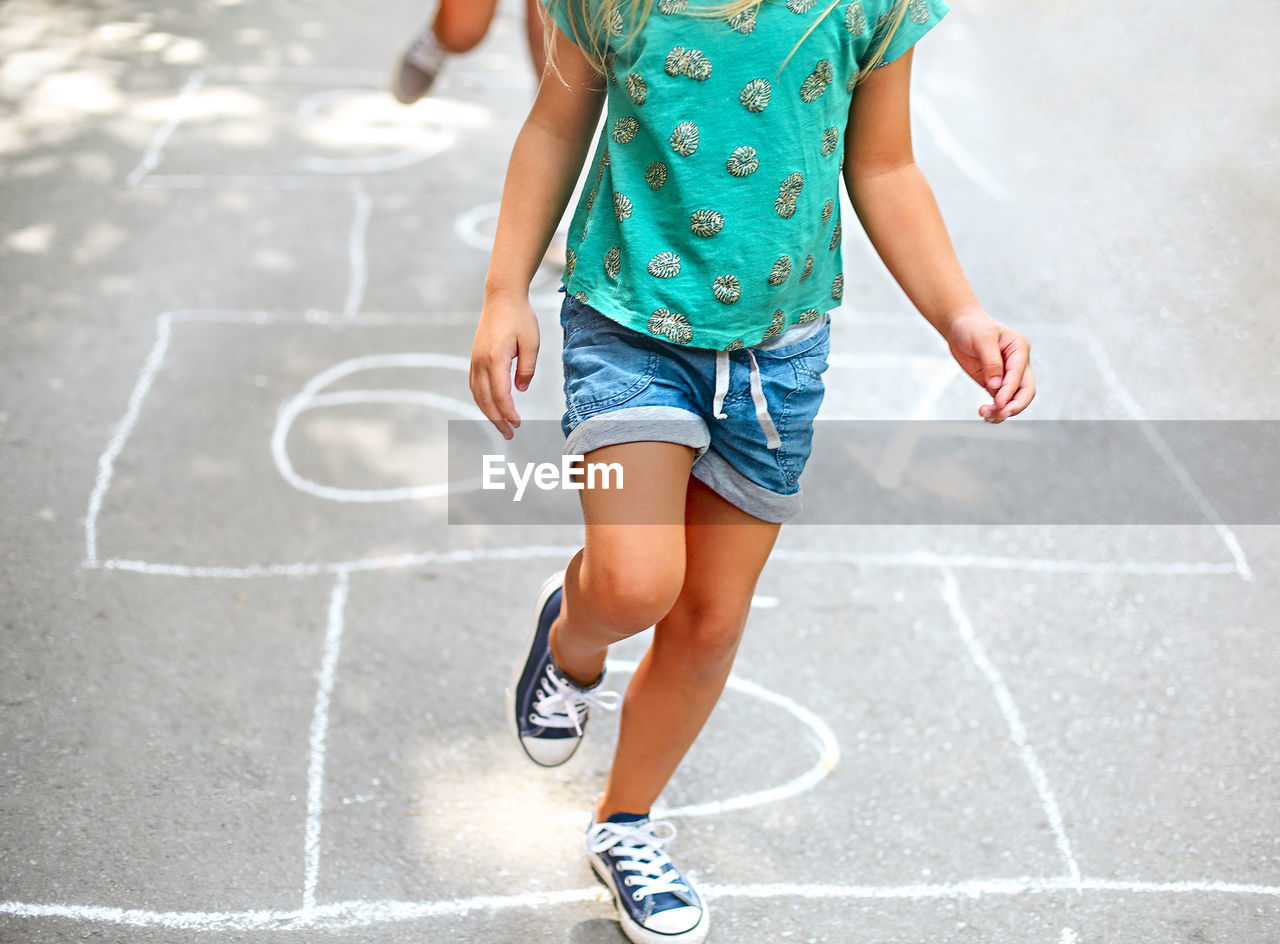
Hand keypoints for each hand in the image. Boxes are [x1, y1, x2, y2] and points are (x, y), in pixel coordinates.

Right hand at [469, 297, 539, 438]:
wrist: (502, 297)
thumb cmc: (520, 317)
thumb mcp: (532, 343)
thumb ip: (527, 368)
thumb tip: (520, 389)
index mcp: (496, 359)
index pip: (500, 394)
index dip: (508, 412)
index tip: (518, 424)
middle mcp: (481, 362)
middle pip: (486, 399)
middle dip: (497, 419)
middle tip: (510, 434)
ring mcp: (475, 360)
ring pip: (478, 394)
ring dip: (488, 412)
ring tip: (502, 425)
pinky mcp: (475, 357)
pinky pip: (474, 384)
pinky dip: (481, 399)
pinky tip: (490, 406)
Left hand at [943, 309, 1035, 422]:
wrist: (959, 326)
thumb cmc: (972, 327)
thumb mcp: (982, 339)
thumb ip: (991, 362)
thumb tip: (996, 386)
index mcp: (1019, 349)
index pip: (1020, 375)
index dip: (1010, 390)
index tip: (998, 402)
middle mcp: (1018, 364)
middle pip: (1026, 391)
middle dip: (1015, 405)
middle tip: (1001, 413)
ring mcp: (1007, 376)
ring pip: (1013, 400)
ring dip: (1002, 411)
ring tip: (985, 415)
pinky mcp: (994, 384)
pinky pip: (999, 402)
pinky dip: (994, 410)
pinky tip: (984, 413)